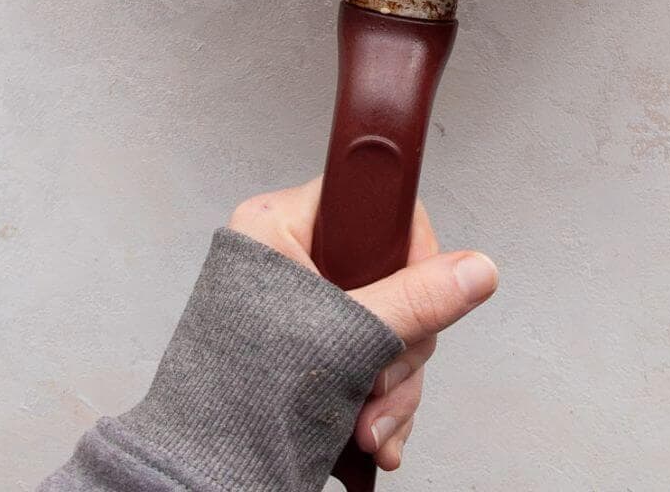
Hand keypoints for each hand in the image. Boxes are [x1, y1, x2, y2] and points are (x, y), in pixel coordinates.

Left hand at [230, 179, 497, 472]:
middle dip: (399, 347)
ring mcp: (299, 309)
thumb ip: (416, 299)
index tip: (423, 295)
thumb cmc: (235, 395)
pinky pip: (365, 359)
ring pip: (384, 327)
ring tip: (372, 429)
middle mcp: (289, 259)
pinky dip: (377, 402)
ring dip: (390, 388)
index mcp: (281, 225)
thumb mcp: (343, 337)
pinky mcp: (307, 352)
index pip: (373, 204)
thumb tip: (477, 270)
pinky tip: (372, 438)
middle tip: (381, 380)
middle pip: (390, 276)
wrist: (193, 475)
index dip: (409, 250)